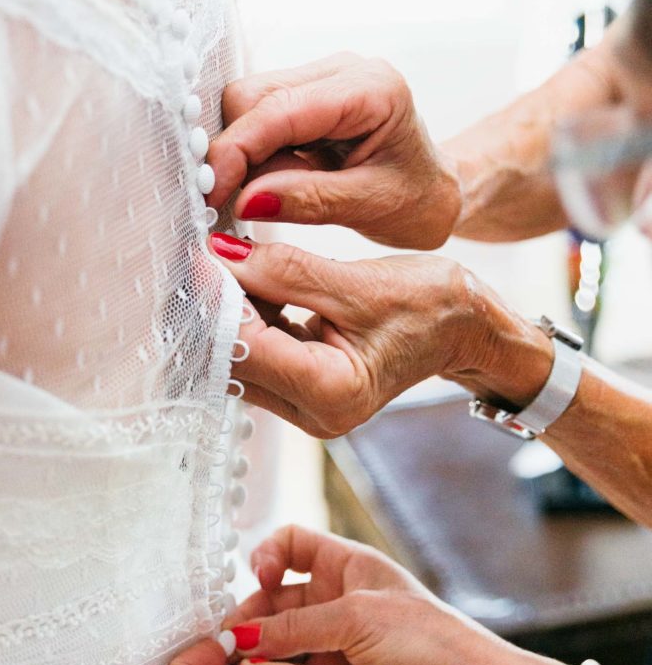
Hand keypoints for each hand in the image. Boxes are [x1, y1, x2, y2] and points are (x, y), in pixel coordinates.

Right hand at [207, 53, 460, 248]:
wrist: (434, 193)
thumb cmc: (416, 201)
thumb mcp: (372, 208)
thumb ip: (310, 201)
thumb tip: (246, 200)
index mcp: (368, 88)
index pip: (278, 109)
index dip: (235, 151)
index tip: (210, 194)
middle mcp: (339, 71)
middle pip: (251, 97)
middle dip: (235, 154)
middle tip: (240, 206)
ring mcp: (318, 81)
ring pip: (246, 108)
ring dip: (244, 159)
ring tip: (271, 199)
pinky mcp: (303, 99)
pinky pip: (257, 123)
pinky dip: (253, 159)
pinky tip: (274, 186)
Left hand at [210, 233, 552, 437]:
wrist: (464, 329)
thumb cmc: (429, 305)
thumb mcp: (358, 282)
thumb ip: (284, 271)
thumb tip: (219, 255)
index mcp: (333, 393)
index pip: (249, 346)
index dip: (218, 298)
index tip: (200, 250)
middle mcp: (314, 414)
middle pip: (237, 359)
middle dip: (216, 305)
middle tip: (201, 249)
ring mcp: (306, 409)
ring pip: (241, 358)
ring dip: (228, 310)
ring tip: (222, 259)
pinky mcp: (302, 394)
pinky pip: (259, 355)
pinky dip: (248, 317)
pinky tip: (245, 280)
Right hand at [223, 525, 509, 664]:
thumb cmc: (432, 641)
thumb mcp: (358, 618)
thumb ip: (297, 625)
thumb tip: (245, 636)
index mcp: (347, 567)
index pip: (291, 544)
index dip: (268, 555)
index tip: (259, 577)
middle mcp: (334, 601)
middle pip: (273, 598)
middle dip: (251, 615)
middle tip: (233, 640)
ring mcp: (331, 643)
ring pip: (275, 641)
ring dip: (254, 652)